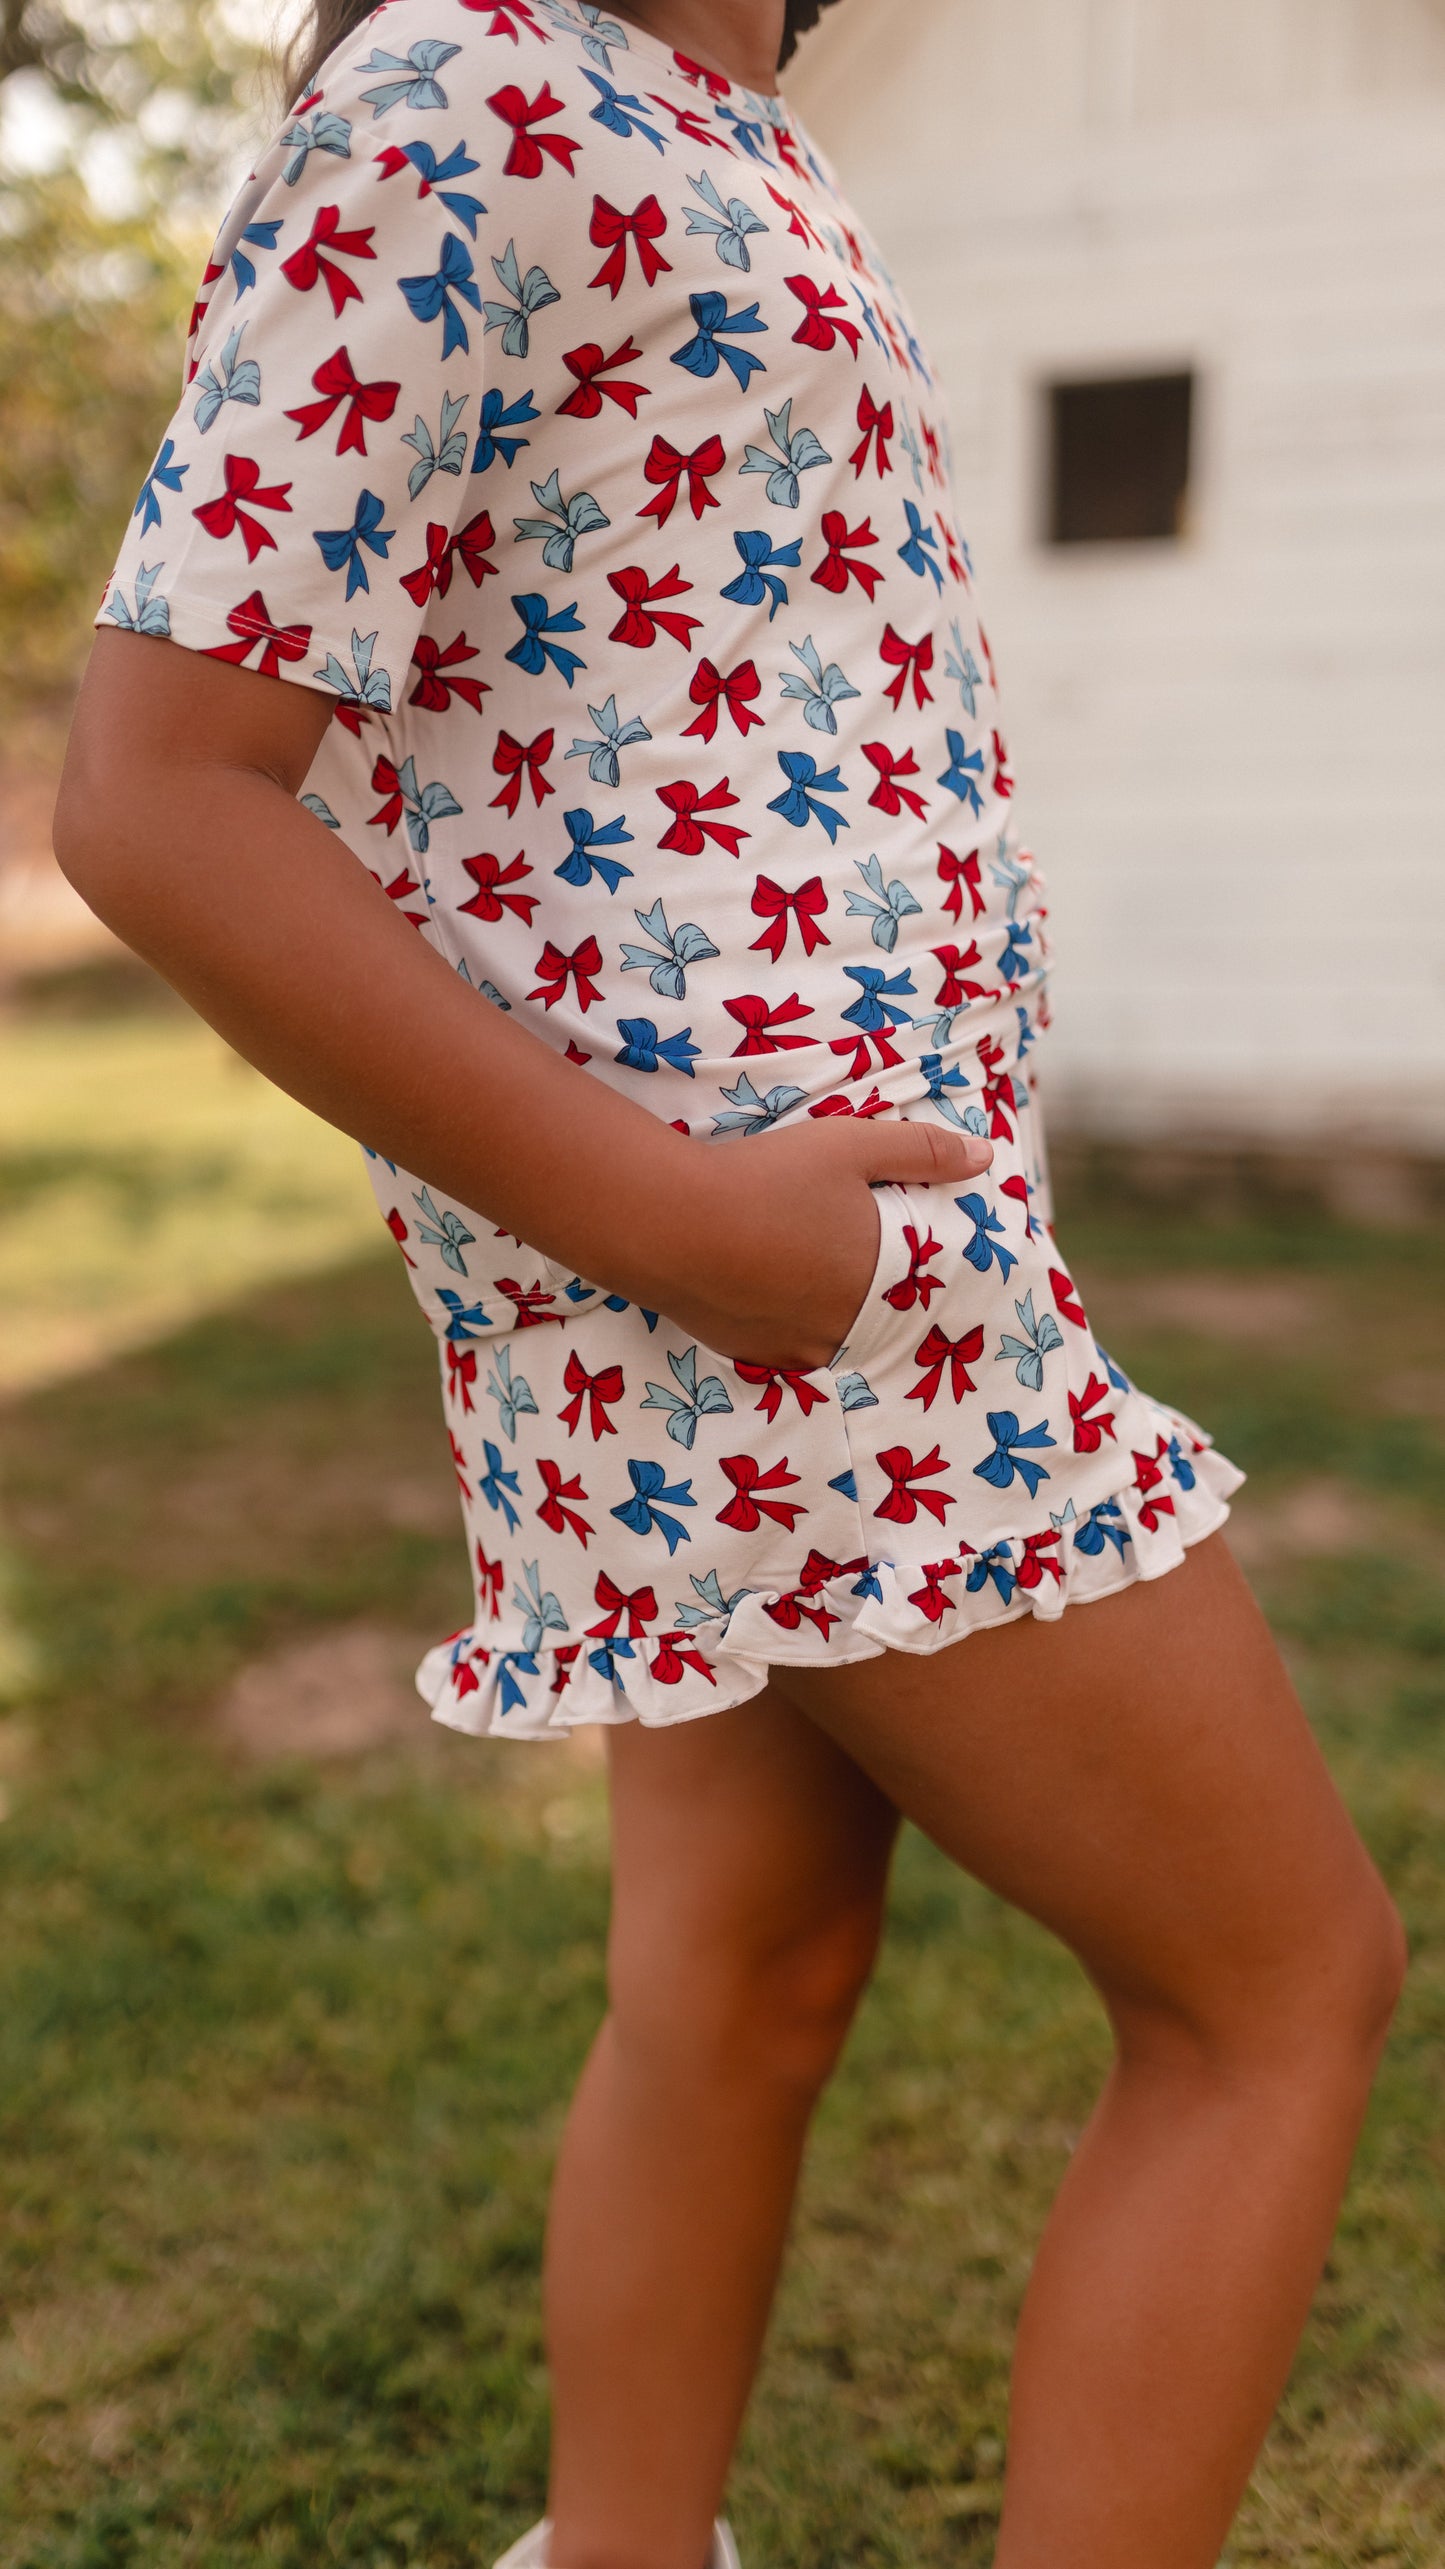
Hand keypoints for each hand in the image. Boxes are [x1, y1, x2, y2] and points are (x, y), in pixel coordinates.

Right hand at [663, 1117, 993, 1369]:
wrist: (668, 1222)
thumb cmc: (766, 1177)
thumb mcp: (852, 1147)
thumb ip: (922, 1151)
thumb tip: (985, 1156)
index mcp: (876, 1281)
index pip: (915, 1284)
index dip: (908, 1262)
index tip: (892, 1241)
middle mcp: (841, 1327)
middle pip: (870, 1310)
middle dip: (864, 1284)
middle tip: (834, 1245)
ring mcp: (792, 1347)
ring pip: (826, 1332)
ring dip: (822, 1306)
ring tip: (797, 1263)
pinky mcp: (746, 1353)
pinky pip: (780, 1343)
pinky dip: (780, 1319)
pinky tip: (761, 1284)